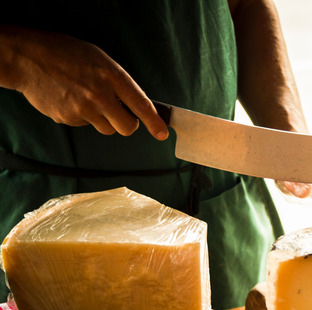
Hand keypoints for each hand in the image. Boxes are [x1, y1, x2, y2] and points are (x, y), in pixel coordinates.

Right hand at [0, 26, 167, 139]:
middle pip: (127, 128)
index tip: (162, 133)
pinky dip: (81, 116)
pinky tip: (71, 99)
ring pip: (106, 129)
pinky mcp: (67, 118)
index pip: (141, 105)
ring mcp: (83, 109)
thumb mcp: (100, 60)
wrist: (27, 58)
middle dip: (127, 124)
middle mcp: (100, 96)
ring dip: (103, 120)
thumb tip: (135, 104)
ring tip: (88, 99)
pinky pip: (84, 125)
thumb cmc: (67, 54)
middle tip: (121, 114)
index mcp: (112, 77)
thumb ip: (118, 82)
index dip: (155, 123)